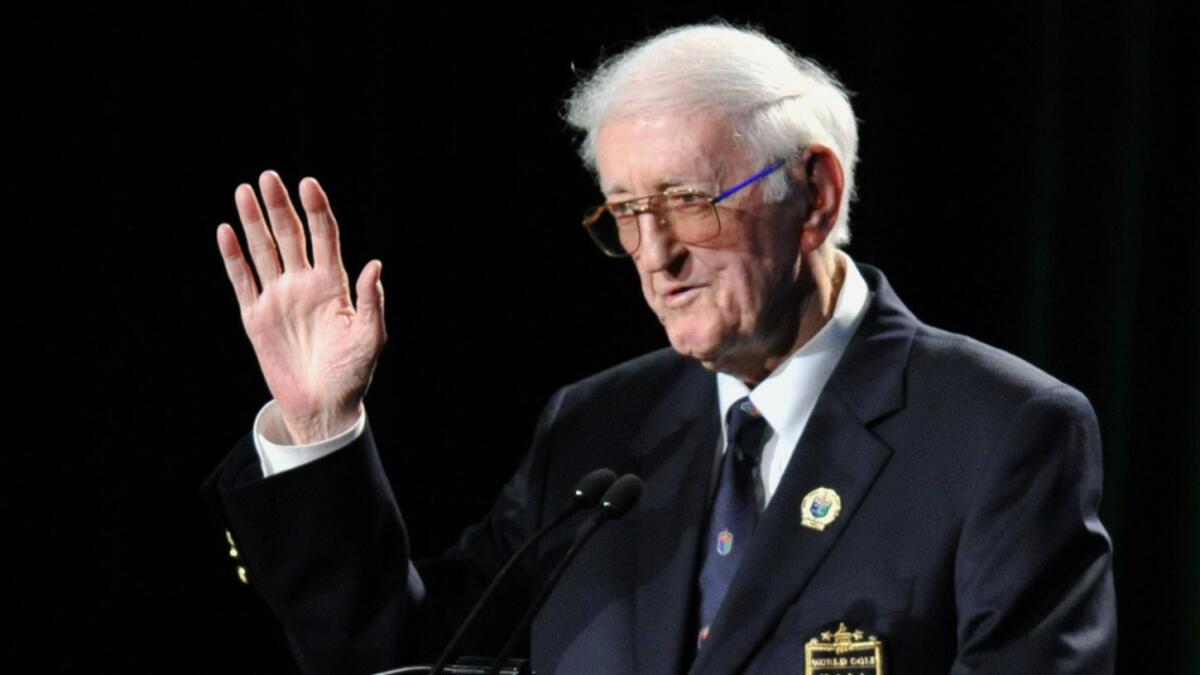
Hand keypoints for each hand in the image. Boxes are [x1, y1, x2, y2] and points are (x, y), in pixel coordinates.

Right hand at [216, 170, 385, 443]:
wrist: (324, 406)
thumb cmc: (353, 372)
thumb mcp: (370, 337)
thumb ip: (372, 301)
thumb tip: (374, 264)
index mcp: (334, 284)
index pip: (325, 236)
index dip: (317, 210)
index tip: (308, 184)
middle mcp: (304, 284)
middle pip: (290, 235)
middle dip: (279, 206)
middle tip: (269, 177)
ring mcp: (279, 298)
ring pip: (264, 251)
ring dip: (253, 222)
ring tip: (244, 191)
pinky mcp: (256, 317)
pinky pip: (242, 281)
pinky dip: (233, 257)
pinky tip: (226, 231)